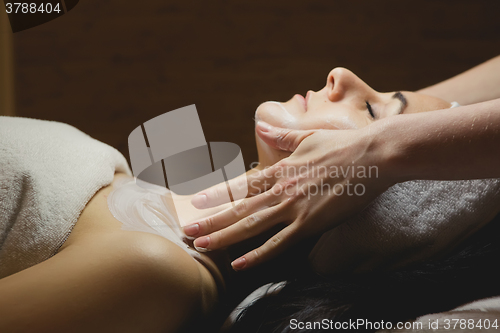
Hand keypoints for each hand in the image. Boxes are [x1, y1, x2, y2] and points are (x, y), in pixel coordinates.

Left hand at [183, 121, 394, 269]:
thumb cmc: (343, 144)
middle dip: (211, 220)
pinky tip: (240, 263)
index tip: (195, 200)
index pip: (241, 184)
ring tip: (202, 245)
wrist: (373, 156)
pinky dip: (258, 255)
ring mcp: (294, 207)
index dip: (216, 193)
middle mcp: (281, 189)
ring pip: (252, 225)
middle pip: (239, 207)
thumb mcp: (308, 136)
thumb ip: (282, 136)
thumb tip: (261, 127)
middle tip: (187, 229)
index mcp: (280, 169)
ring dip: (225, 237)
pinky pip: (279, 243)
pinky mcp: (311, 223)